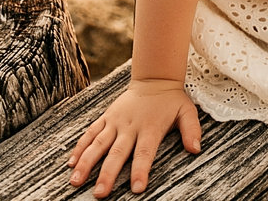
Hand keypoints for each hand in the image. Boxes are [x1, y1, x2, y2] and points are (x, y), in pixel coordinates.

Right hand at [67, 78, 201, 196]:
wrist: (154, 78)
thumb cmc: (171, 100)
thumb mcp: (187, 112)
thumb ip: (192, 130)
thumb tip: (196, 149)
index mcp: (150, 127)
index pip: (145, 152)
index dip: (141, 170)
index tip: (137, 188)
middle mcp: (130, 126)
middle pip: (117, 153)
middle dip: (107, 174)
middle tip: (100, 193)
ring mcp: (115, 122)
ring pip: (98, 144)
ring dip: (86, 163)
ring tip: (76, 181)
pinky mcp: (106, 117)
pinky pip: (91, 133)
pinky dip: (80, 147)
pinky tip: (72, 163)